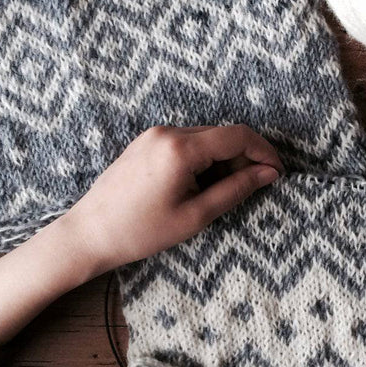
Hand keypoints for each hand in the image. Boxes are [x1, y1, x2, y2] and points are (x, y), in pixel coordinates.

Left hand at [0, 124, 282, 344]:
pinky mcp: (147, 142)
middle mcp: (168, 132)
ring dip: (224, 160)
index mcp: (180, 148)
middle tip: (251, 189)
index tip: (278, 173)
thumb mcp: (195, 216)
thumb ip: (236, 190)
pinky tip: (200, 186)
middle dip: (245, 158)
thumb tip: (269, 173)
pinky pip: (188, 142)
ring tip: (221, 193)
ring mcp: (154, 135)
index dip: (265, 152)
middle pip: (223, 135)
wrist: (87, 234)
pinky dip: (204, 159)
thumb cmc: (139, 232)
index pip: (238, 136)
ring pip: (207, 138)